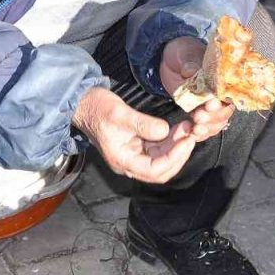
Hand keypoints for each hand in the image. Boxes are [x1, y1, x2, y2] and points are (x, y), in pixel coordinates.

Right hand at [73, 87, 194, 183]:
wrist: (83, 104)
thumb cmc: (97, 108)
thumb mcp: (120, 114)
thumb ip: (143, 124)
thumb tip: (165, 131)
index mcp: (123, 160)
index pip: (155, 170)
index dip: (174, 158)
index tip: (187, 141)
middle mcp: (129, 163)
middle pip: (162, 171)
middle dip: (179, 154)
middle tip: (191, 134)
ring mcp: (134, 155)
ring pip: (162, 160)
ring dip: (177, 146)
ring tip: (187, 128)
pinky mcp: (137, 146)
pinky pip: (158, 149)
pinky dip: (171, 141)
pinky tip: (178, 128)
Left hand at [159, 36, 235, 142]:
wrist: (168, 59)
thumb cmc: (181, 51)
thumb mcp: (184, 53)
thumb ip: (189, 62)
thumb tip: (191, 70)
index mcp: (221, 76)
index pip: (228, 91)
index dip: (222, 100)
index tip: (210, 103)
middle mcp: (219, 92)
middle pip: (225, 110)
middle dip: (214, 117)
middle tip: (199, 117)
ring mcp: (209, 104)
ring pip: (217, 122)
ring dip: (208, 128)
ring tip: (195, 129)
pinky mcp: (199, 112)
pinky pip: (205, 126)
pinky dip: (200, 133)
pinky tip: (192, 133)